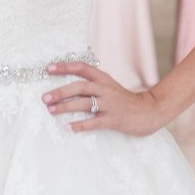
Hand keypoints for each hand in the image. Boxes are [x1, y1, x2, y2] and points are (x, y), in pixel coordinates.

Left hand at [43, 62, 166, 136]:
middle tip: (45, 98)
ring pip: (85, 103)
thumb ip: (93, 84)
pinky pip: (94, 122)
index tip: (48, 68)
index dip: (65, 67)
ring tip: (51, 111)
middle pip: (80, 86)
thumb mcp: (110, 86)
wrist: (149, 111)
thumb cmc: (125, 100)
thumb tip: (68, 86)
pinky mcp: (114, 119)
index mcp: (104, 79)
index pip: (82, 68)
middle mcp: (106, 89)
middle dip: (61, 91)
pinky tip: (69, 127)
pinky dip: (81, 125)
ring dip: (66, 106)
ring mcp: (110, 104)